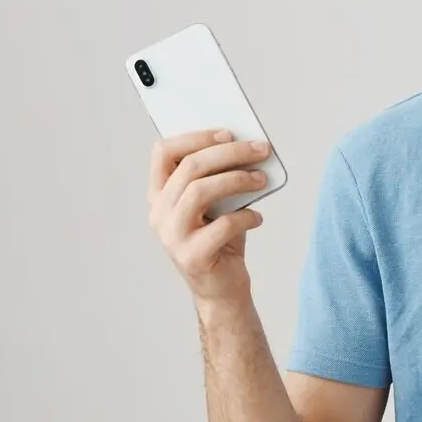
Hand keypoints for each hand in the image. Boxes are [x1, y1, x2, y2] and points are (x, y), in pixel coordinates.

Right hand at [146, 129, 271, 305]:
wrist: (222, 288)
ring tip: (263, 180)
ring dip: (238, 179)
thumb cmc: (221, 238)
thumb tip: (247, 145)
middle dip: (229, 153)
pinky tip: (258, 218)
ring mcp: (171, 236)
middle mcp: (158, 213)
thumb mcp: (218, 204)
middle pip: (189, 167)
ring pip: (200, 191)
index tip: (228, 132)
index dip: (195, 137)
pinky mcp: (192, 257)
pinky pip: (222, 225)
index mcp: (159, 194)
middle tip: (261, 149)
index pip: (163, 152)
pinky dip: (245, 216)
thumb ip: (220, 177)